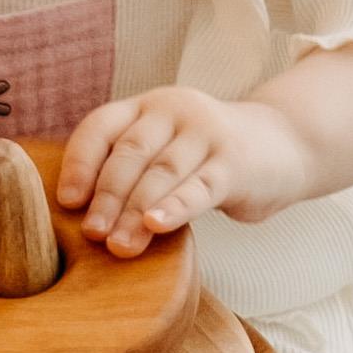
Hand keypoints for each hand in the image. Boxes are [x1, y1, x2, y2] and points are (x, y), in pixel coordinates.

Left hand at [54, 80, 281, 251]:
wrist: (284, 146)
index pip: (101, 126)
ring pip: (162, 173)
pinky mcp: (235, 162)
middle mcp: (174, 110)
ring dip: (135, 212)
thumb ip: (132, 172)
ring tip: (119, 246)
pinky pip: (200, 186)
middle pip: (130, 153)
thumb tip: (84, 222)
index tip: (67, 202)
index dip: (80, 163)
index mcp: (147, 106)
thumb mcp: (166, 151)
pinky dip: (175, 207)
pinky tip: (156, 226)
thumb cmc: (208, 158)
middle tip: (93, 235)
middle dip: (107, 197)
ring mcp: (207, 132)